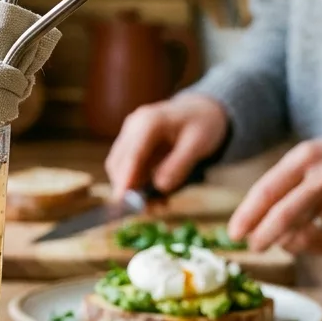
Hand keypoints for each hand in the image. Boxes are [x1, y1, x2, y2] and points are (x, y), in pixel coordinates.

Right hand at [105, 94, 229, 195]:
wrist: (201, 110)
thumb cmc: (203, 124)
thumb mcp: (199, 144)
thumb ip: (179, 165)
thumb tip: (160, 187)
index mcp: (149, 121)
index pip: (131, 154)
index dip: (125, 178)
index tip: (121, 200)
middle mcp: (133, 126)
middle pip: (118, 163)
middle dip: (129, 189)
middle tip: (150, 210)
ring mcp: (130, 135)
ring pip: (120, 168)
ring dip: (133, 189)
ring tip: (159, 204)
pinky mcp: (132, 145)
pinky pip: (128, 168)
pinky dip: (138, 184)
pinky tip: (157, 194)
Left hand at [227, 130, 321, 253]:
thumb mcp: (304, 156)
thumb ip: (278, 183)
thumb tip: (249, 219)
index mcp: (305, 157)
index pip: (267, 191)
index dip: (247, 216)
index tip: (234, 233)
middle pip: (285, 216)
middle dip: (262, 236)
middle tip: (253, 246)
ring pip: (305, 235)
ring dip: (285, 243)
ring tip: (280, 240)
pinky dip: (308, 248)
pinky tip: (303, 242)